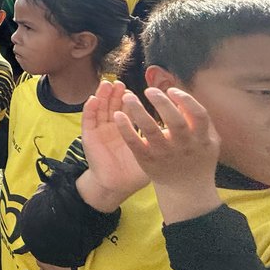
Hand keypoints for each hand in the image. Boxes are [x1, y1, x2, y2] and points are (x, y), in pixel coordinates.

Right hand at [77, 81, 149, 211]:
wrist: (117, 186)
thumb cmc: (135, 172)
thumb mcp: (151, 152)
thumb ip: (160, 139)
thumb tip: (182, 126)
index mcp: (127, 129)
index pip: (129, 109)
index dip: (133, 100)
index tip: (140, 91)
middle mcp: (112, 127)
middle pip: (113, 104)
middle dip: (117, 93)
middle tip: (122, 83)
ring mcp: (100, 130)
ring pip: (100, 108)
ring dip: (102, 95)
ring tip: (107, 85)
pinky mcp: (89, 137)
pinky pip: (88, 120)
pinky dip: (89, 108)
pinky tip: (94, 99)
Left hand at [114, 87, 221, 223]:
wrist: (186, 190)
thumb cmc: (196, 158)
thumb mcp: (208, 141)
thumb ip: (199, 121)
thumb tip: (183, 97)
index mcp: (202, 138)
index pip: (199, 115)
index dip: (186, 100)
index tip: (171, 90)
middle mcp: (184, 146)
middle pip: (175, 121)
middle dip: (162, 103)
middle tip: (149, 90)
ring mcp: (165, 154)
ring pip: (151, 130)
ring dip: (138, 111)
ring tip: (127, 96)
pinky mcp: (148, 160)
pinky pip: (134, 143)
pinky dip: (125, 128)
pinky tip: (118, 115)